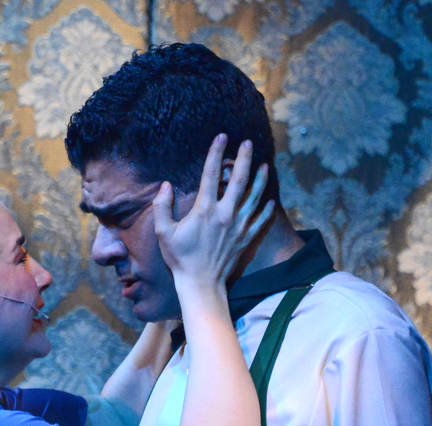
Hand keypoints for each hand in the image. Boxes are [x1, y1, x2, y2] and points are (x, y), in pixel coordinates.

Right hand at [151, 134, 271, 290]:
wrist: (200, 283)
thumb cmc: (179, 258)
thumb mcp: (163, 233)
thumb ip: (162, 207)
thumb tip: (165, 185)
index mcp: (204, 209)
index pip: (211, 174)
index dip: (216, 153)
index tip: (221, 137)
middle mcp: (225, 214)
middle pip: (238, 180)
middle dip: (244, 159)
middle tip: (248, 143)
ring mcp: (238, 226)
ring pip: (253, 197)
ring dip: (259, 180)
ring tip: (264, 165)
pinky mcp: (245, 239)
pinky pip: (260, 221)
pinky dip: (266, 210)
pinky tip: (269, 199)